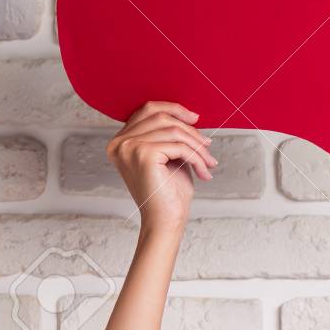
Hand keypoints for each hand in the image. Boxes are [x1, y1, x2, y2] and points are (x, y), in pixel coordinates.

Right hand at [106, 100, 216, 229]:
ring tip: (209, 162)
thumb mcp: (169, 156)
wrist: (166, 220)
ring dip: (197, 146)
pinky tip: (204, 172)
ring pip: (174, 131)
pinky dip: (197, 158)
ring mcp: (128, 147)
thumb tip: (188, 115)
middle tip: (208, 146)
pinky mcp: (143, 155)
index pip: (147, 110)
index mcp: (121, 141)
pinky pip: (179, 146)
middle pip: (161, 117)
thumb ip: (169, 135)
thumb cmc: (169, 192)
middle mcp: (119, 142)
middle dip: (190, 131)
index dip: (173, 109)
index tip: (195, 118)